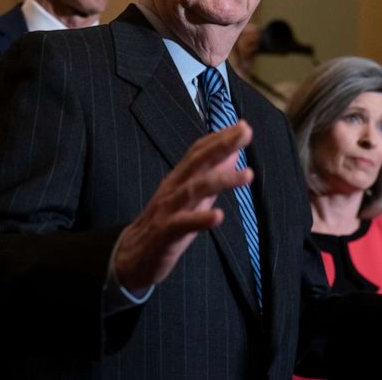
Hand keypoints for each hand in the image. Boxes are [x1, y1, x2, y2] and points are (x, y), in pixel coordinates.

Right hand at [114, 122, 253, 292]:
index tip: (243, 126)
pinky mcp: (165, 232)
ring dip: (222, 180)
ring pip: (194, 189)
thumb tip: (233, 153)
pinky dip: (201, 219)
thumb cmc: (166, 222)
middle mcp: (173, 187)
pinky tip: (219, 216)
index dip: (220, 137)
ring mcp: (168, 208)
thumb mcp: (191, 197)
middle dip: (222, 146)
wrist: (133, 255)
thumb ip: (211, 176)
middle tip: (246, 133)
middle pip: (198, 161)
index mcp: (179, 178)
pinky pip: (184, 224)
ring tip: (248, 175)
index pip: (199, 151)